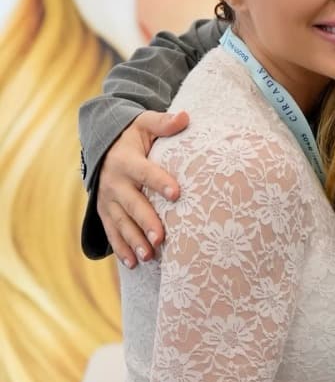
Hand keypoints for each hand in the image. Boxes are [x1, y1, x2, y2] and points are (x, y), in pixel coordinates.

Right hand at [98, 110, 189, 267]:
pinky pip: (112, 232)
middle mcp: (114, 182)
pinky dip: (120, 248)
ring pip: (121, 223)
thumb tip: (185, 117)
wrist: (102, 147)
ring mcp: (107, 200)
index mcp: (126, 160)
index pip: (145, 172)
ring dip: (133, 241)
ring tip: (148, 257)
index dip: (160, 181)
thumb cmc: (133, 136)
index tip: (176, 193)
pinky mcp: (105, 212)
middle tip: (161, 238)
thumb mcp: (145, 124)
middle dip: (146, 222)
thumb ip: (163, 123)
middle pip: (132, 204)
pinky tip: (133, 264)